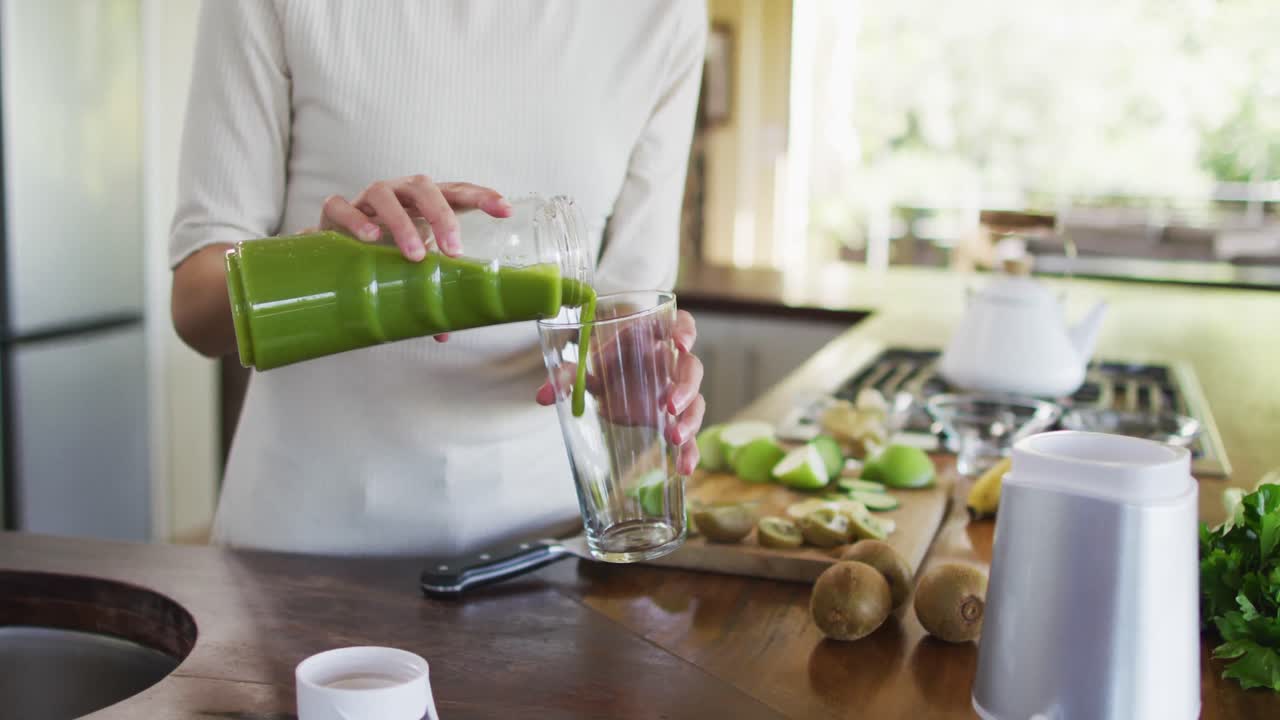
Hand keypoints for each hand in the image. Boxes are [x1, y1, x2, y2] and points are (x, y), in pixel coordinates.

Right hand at [318, 175, 512, 342]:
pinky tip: (370, 238)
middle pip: (423, 187)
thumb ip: (427, 292)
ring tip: (415, 255)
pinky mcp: (336, 211)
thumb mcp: (411, 268)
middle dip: (442, 215)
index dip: (482, 196)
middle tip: (453, 250)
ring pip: (384, 194)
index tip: (506, 210)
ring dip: (402, 223)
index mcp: (425, 203)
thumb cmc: (385, 252)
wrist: (334, 248)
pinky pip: (341, 205)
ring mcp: (366, 199)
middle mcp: (398, 194)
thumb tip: (443, 333)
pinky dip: (356, 219)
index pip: (457, 191)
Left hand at [536, 309, 705, 474]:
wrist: (610, 383)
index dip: (684, 331)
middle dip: (685, 386)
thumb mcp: (586, 366)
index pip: (679, 325)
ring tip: (675, 438)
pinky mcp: (673, 419)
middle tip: (669, 404)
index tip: (680, 343)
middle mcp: (670, 365)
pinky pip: (690, 434)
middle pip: (691, 368)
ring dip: (690, 419)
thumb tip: (543, 396)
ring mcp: (676, 392)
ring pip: (696, 401)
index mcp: (651, 340)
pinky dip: (690, 451)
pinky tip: (685, 468)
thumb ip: (568, 375)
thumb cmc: (605, 365)